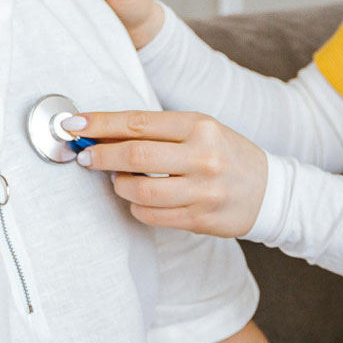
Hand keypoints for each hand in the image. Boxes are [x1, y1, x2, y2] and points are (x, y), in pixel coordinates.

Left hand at [74, 109, 268, 238]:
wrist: (268, 191)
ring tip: (117, 181)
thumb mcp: (201, 130)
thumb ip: (158, 131)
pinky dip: (135, 207)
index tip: (73, 125)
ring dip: (118, 185)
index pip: (138, 122)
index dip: (100, 124)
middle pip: (135, 156)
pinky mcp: (200, 219)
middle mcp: (203, 156)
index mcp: (200, 126)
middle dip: (100, 155)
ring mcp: (203, 190)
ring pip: (139, 190)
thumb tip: (102, 133)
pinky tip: (138, 199)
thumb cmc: (225, 155)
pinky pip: (151, 215)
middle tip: (85, 156)